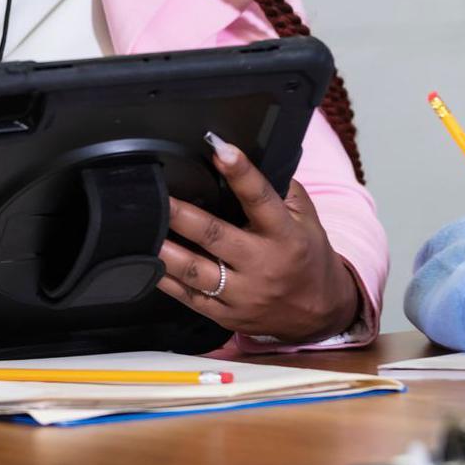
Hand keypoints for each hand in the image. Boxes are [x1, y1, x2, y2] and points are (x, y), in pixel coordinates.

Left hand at [156, 133, 361, 341]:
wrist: (319, 314)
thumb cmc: (309, 259)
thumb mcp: (309, 221)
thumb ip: (283, 192)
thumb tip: (250, 163)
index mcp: (285, 235)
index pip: (261, 199)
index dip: (241, 173)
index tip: (221, 150)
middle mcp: (262, 264)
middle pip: (216, 236)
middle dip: (183, 215)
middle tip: (159, 197)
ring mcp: (243, 293)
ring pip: (197, 271)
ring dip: (166, 252)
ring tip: (145, 233)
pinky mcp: (227, 315)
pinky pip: (190, 298)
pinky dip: (167, 281)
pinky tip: (150, 265)